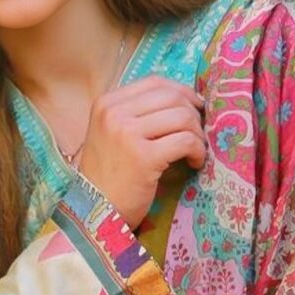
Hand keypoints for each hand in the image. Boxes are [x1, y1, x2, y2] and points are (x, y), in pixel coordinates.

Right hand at [77, 74, 205, 228]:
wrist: (96, 211)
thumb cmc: (109, 174)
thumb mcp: (112, 133)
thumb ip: (138, 113)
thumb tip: (186, 99)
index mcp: (107, 103)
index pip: (155, 83)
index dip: (182, 92)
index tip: (194, 108)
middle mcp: (114, 114)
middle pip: (172, 97)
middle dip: (193, 114)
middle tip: (197, 134)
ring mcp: (127, 134)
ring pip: (183, 117)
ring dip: (198, 135)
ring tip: (195, 151)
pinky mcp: (144, 157)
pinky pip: (186, 141)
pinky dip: (198, 152)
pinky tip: (194, 163)